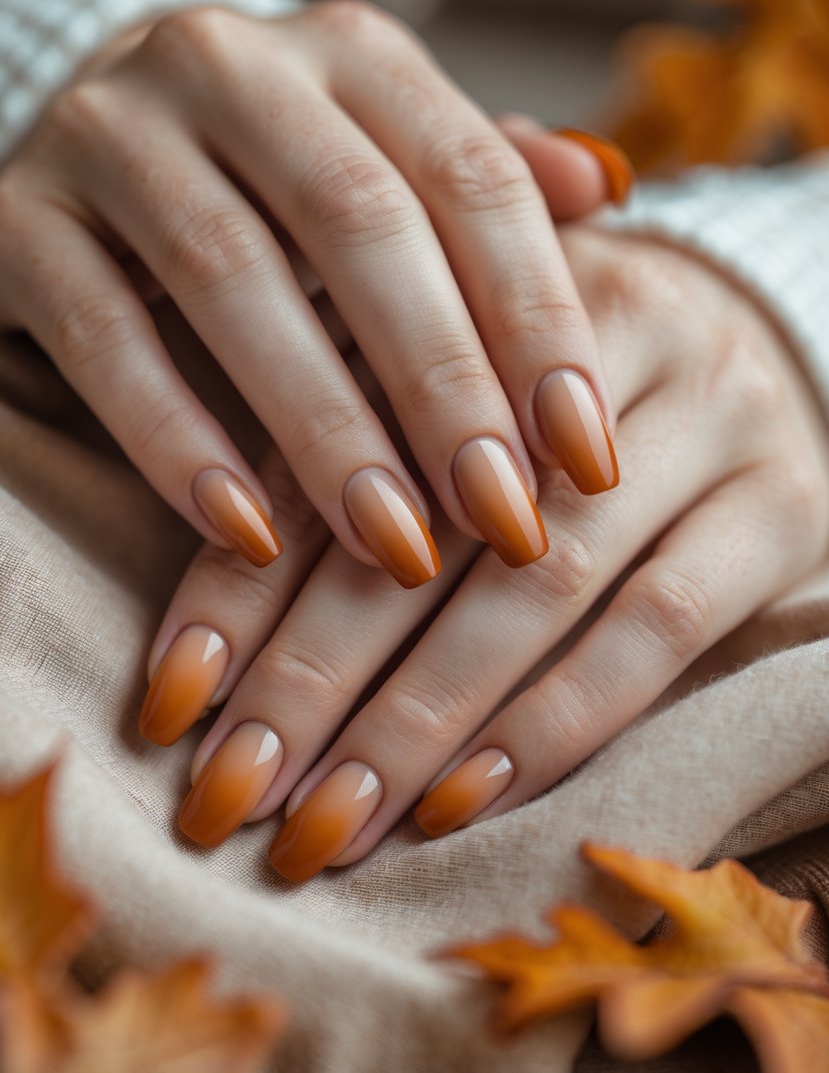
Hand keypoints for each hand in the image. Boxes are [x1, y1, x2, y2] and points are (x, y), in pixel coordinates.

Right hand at [0, 0, 629, 582]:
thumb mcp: (383, 160)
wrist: (95, 148)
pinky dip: (178, 441)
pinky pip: (105, 338)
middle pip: (362, 226)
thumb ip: (481, 178)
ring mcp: (112, 133)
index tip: (586, 459)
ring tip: (396, 548)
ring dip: (326, 430)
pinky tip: (250, 536)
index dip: (540, 321)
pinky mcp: (21, 220)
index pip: (471, 179)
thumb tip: (607, 189)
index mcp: (349, 52)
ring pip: (232, 280)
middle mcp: (231, 66)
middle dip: (444, 387)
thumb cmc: (276, 184)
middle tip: (505, 520)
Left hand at [142, 223, 828, 878]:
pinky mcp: (783, 504)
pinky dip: (554, 720)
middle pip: (431, 521)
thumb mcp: (448, 379)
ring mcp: (707, 414)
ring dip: (421, 719)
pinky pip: (659, 625)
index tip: (172, 700)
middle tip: (231, 792)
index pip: (338, 442)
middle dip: (316, 674)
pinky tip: (461, 798)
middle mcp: (602, 326)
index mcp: (483, 280)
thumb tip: (208, 610)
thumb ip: (342, 436)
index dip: (245, 577)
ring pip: (538, 582)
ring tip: (329, 825)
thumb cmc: (554, 385)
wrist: (762, 342)